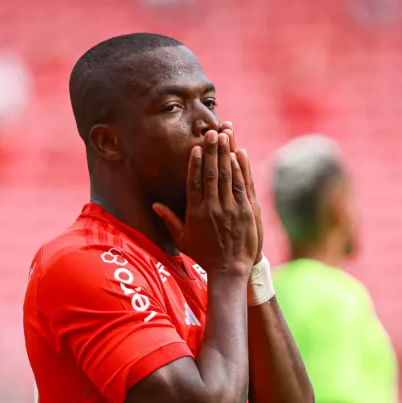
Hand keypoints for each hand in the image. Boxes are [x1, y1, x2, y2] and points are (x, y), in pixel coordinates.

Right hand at [153, 131, 258, 277]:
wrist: (230, 270)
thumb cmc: (204, 255)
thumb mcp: (182, 239)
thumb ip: (169, 219)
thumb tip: (154, 204)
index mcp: (196, 213)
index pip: (195, 182)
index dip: (196, 163)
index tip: (197, 147)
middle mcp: (214, 208)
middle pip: (212, 174)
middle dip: (213, 151)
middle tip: (212, 132)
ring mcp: (232, 209)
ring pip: (228, 176)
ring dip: (227, 154)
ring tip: (226, 135)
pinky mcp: (247, 211)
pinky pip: (243, 185)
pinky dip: (242, 168)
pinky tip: (240, 153)